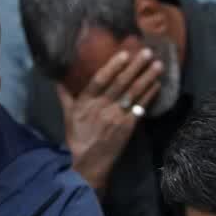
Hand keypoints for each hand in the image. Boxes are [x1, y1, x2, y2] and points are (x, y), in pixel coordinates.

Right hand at [57, 47, 163, 192]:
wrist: (89, 163)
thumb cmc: (78, 137)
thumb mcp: (68, 115)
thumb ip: (65, 95)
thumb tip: (57, 79)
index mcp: (86, 101)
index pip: (100, 80)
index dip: (113, 66)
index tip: (125, 53)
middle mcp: (102, 107)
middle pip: (121, 83)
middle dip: (135, 67)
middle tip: (148, 52)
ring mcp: (116, 117)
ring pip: (133, 94)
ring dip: (147, 78)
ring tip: (158, 65)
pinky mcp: (128, 127)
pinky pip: (140, 108)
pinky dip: (149, 96)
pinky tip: (157, 85)